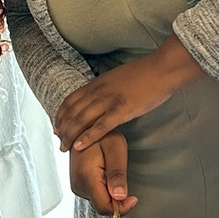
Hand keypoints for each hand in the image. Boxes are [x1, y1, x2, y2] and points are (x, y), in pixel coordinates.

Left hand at [55, 36, 203, 153]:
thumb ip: (105, 88)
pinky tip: (80, 146)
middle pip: (72, 112)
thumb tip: (98, 98)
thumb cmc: (144, 74)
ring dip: (70, 135)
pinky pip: (100, 126)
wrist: (161, 69)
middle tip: (59, 142)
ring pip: (81, 120)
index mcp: (96, 83)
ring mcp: (109, 100)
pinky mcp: (122, 110)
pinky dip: (88, 137)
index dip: (60, 115)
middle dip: (62, 129)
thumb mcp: (116, 78)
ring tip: (65, 148)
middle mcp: (98, 91)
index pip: (70, 100)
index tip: (57, 127)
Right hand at [70, 132, 133, 217]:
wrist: (84, 126)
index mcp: (86, 177)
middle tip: (122, 177)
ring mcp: (76, 185)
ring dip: (111, 192)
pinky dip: (105, 189)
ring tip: (111, 170)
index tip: (133, 198)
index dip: (122, 208)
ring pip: (100, 201)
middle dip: (117, 199)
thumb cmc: (102, 134)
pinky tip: (106, 173)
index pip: (104, 208)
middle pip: (103, 206)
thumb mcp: (115, 149)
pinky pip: (95, 194)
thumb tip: (120, 196)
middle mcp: (78, 184)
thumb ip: (117, 174)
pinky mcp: (78, 183)